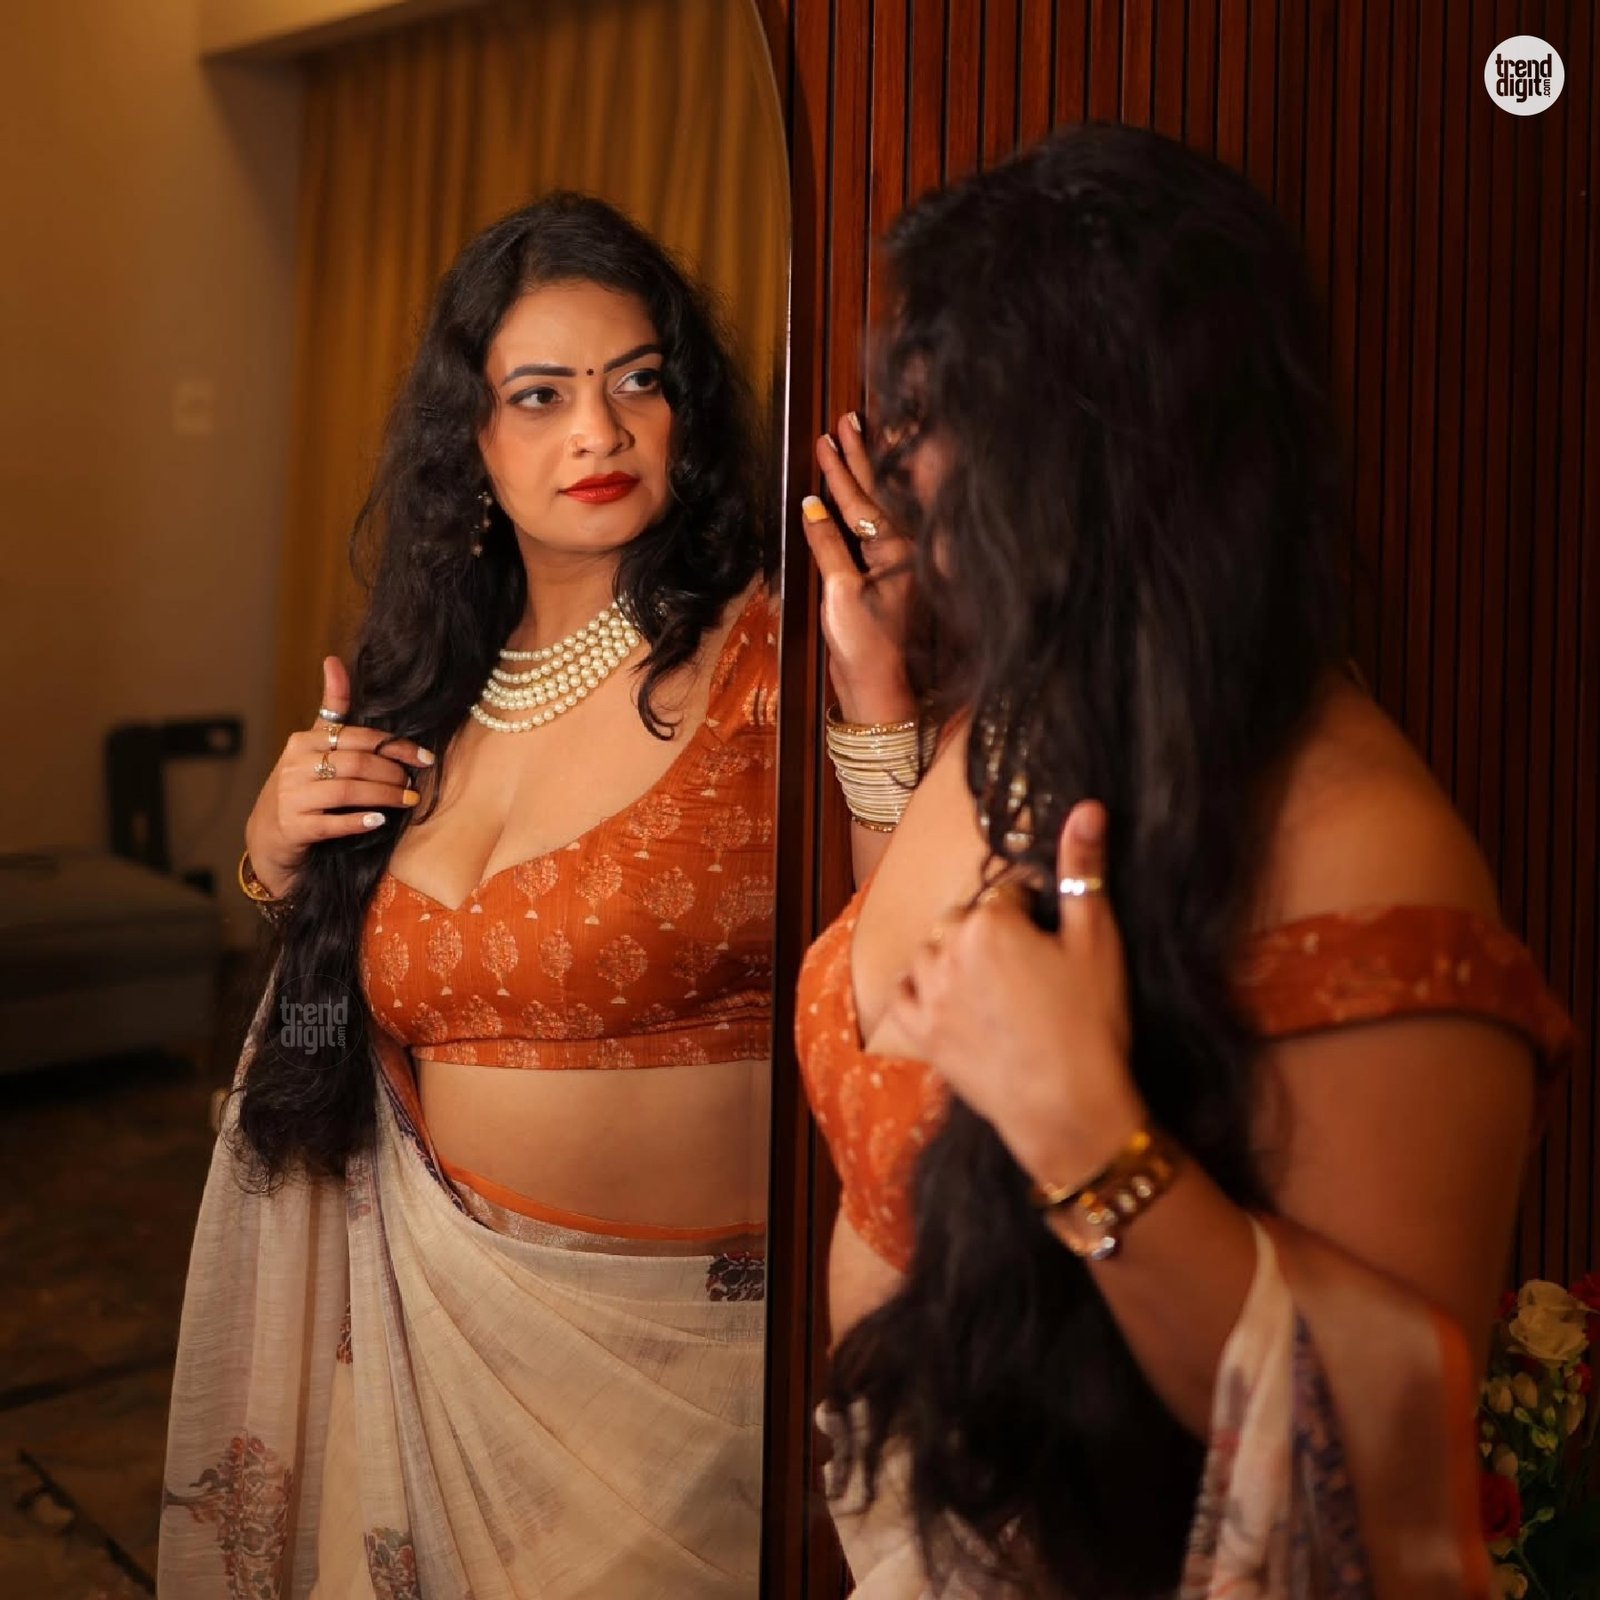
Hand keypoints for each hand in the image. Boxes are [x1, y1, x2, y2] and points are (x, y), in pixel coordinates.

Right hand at [243, 657, 433, 897]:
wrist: (269, 836)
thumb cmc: (302, 785)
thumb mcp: (314, 745)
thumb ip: (331, 707)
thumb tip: (334, 660)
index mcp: (304, 741)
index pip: (359, 738)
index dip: (396, 747)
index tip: (425, 757)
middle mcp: (294, 765)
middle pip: (355, 763)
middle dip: (392, 773)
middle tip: (414, 784)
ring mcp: (291, 797)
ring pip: (346, 791)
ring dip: (383, 796)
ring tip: (407, 801)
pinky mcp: (293, 827)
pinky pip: (331, 823)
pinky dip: (357, 821)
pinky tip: (379, 821)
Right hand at [800, 412, 914, 723]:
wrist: (878, 690)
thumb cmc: (864, 646)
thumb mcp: (842, 593)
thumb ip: (828, 546)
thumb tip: (812, 506)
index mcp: (896, 551)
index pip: (862, 500)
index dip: (841, 469)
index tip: (826, 438)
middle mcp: (901, 552)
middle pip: (876, 495)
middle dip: (859, 458)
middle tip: (847, 421)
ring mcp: (894, 566)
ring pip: (875, 510)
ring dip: (860, 477)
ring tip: (850, 445)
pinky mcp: (884, 581)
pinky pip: (872, 532)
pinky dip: (858, 509)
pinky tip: (846, 500)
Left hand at [883, 802, 1145, 1190]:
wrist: (1068, 1109)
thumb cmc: (1090, 1024)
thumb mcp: (1097, 941)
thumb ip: (1083, 870)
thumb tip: (1086, 807)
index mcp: (988, 919)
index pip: (1008, 893)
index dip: (1035, 915)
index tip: (1054, 946)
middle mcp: (947, 949)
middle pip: (966, 918)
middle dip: (993, 934)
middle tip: (1032, 974)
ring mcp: (927, 993)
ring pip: (934, 952)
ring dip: (956, 960)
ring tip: (999, 992)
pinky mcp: (918, 1032)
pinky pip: (906, 993)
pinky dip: (923, 992)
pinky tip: (955, 1005)